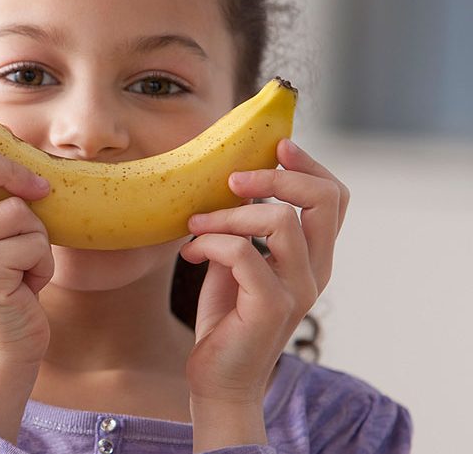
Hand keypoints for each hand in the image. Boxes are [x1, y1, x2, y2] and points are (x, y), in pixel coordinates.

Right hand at [0, 119, 53, 441]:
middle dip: (13, 170)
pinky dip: (43, 262)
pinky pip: (34, 240)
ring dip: (37, 238)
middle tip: (38, 191)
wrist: (6, 345)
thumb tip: (5, 141)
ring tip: (23, 266)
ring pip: (17, 208)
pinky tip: (25, 284)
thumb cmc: (8, 282)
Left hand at [180, 139, 348, 448]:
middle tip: (234, 181)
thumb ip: (246, 226)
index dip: (310, 165)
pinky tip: (190, 253)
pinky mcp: (273, 308)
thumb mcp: (238, 258)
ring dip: (228, 215)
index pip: (334, 198)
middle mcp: (316, 271)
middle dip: (276, 178)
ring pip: (280, 222)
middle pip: (323, 200)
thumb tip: (234, 185)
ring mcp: (299, 291)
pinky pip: (243, 254)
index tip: (277, 147)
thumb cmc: (228, 314)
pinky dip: (210, 243)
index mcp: (313, 255)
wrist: (219, 376)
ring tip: (197, 225)